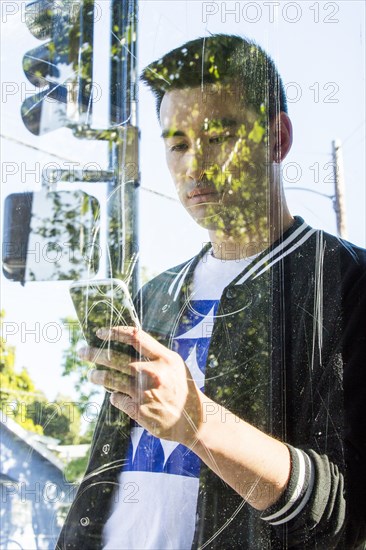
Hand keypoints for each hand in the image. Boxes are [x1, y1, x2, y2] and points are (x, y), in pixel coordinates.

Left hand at [80, 326, 203, 444]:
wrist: (192, 419)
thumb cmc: (180, 387)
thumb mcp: (174, 364)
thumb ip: (153, 353)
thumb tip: (126, 340)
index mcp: (163, 358)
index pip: (135, 337)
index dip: (115, 332)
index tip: (100, 332)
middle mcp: (153, 373)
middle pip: (115, 358)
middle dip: (94, 354)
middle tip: (82, 352)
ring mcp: (145, 392)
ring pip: (110, 380)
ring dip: (97, 376)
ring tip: (92, 375)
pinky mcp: (139, 411)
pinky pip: (117, 399)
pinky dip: (114, 397)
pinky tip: (116, 396)